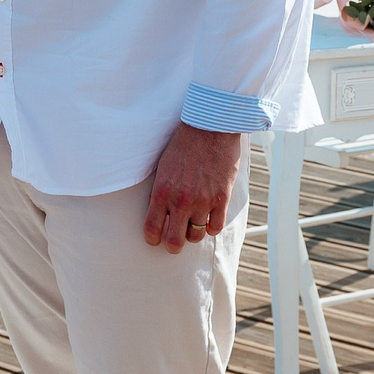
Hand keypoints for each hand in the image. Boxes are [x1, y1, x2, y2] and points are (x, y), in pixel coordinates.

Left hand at [143, 123, 244, 252]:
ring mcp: (202, 201)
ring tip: (193, 225)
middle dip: (172, 245)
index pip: (152, 229)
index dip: (152, 238)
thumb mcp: (163, 167)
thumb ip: (161, 190)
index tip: (155, 239)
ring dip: (193, 233)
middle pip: (174, 241)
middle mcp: (180, 201)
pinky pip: (216, 226)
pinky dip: (212, 226)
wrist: (210, 128)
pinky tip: (209, 218)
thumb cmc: (184, 144)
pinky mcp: (221, 198)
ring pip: (196, 236)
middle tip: (174, 242)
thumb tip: (157, 209)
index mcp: (161, 192)